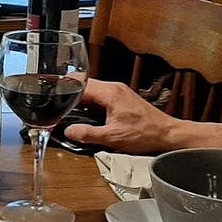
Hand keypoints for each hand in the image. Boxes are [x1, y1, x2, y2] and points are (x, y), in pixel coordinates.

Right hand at [63, 79, 178, 154]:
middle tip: (59, 107)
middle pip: (84, 84)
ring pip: (92, 89)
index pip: (80, 85)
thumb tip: (69, 131)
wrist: (167, 134)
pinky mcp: (122, 97)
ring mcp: (119, 91)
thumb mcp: (112, 138)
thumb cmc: (145, 134)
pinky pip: (100, 94)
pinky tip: (87, 113)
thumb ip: (88, 134)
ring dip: (80, 99)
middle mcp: (114, 88)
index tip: (54, 100)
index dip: (65, 92)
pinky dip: (90, 101)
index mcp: (110, 93)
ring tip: (70, 111)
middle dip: (70, 95)